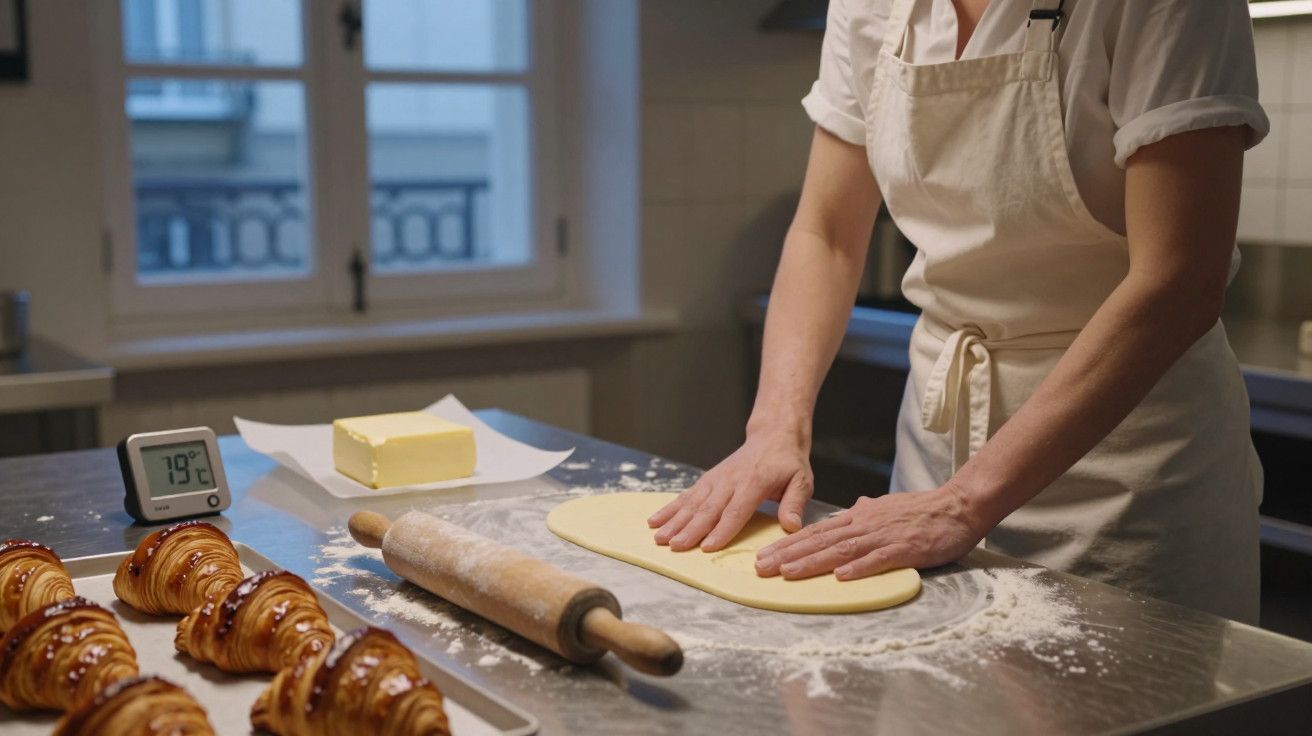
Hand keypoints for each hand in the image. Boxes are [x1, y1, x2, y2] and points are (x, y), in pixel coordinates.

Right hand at [647, 428, 812, 551]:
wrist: (773, 435)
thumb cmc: (788, 462)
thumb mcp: (801, 481)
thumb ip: (794, 504)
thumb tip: (791, 527)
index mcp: (754, 482)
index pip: (736, 510)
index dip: (721, 529)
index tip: (707, 546)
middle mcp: (730, 480)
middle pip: (708, 508)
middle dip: (690, 529)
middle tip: (676, 546)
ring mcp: (716, 479)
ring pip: (692, 502)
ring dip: (675, 521)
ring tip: (659, 538)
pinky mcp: (708, 479)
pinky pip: (687, 495)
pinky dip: (670, 508)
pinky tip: (655, 521)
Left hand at [754, 482, 985, 580]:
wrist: (957, 506)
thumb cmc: (922, 510)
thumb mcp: (886, 507)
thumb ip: (867, 511)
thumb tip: (854, 508)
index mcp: (858, 518)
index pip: (815, 532)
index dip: (788, 544)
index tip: (764, 555)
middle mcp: (864, 525)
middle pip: (819, 541)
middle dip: (788, 555)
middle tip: (761, 568)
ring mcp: (883, 536)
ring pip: (841, 549)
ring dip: (813, 562)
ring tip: (788, 573)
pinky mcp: (904, 548)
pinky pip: (878, 559)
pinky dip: (859, 567)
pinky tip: (841, 577)